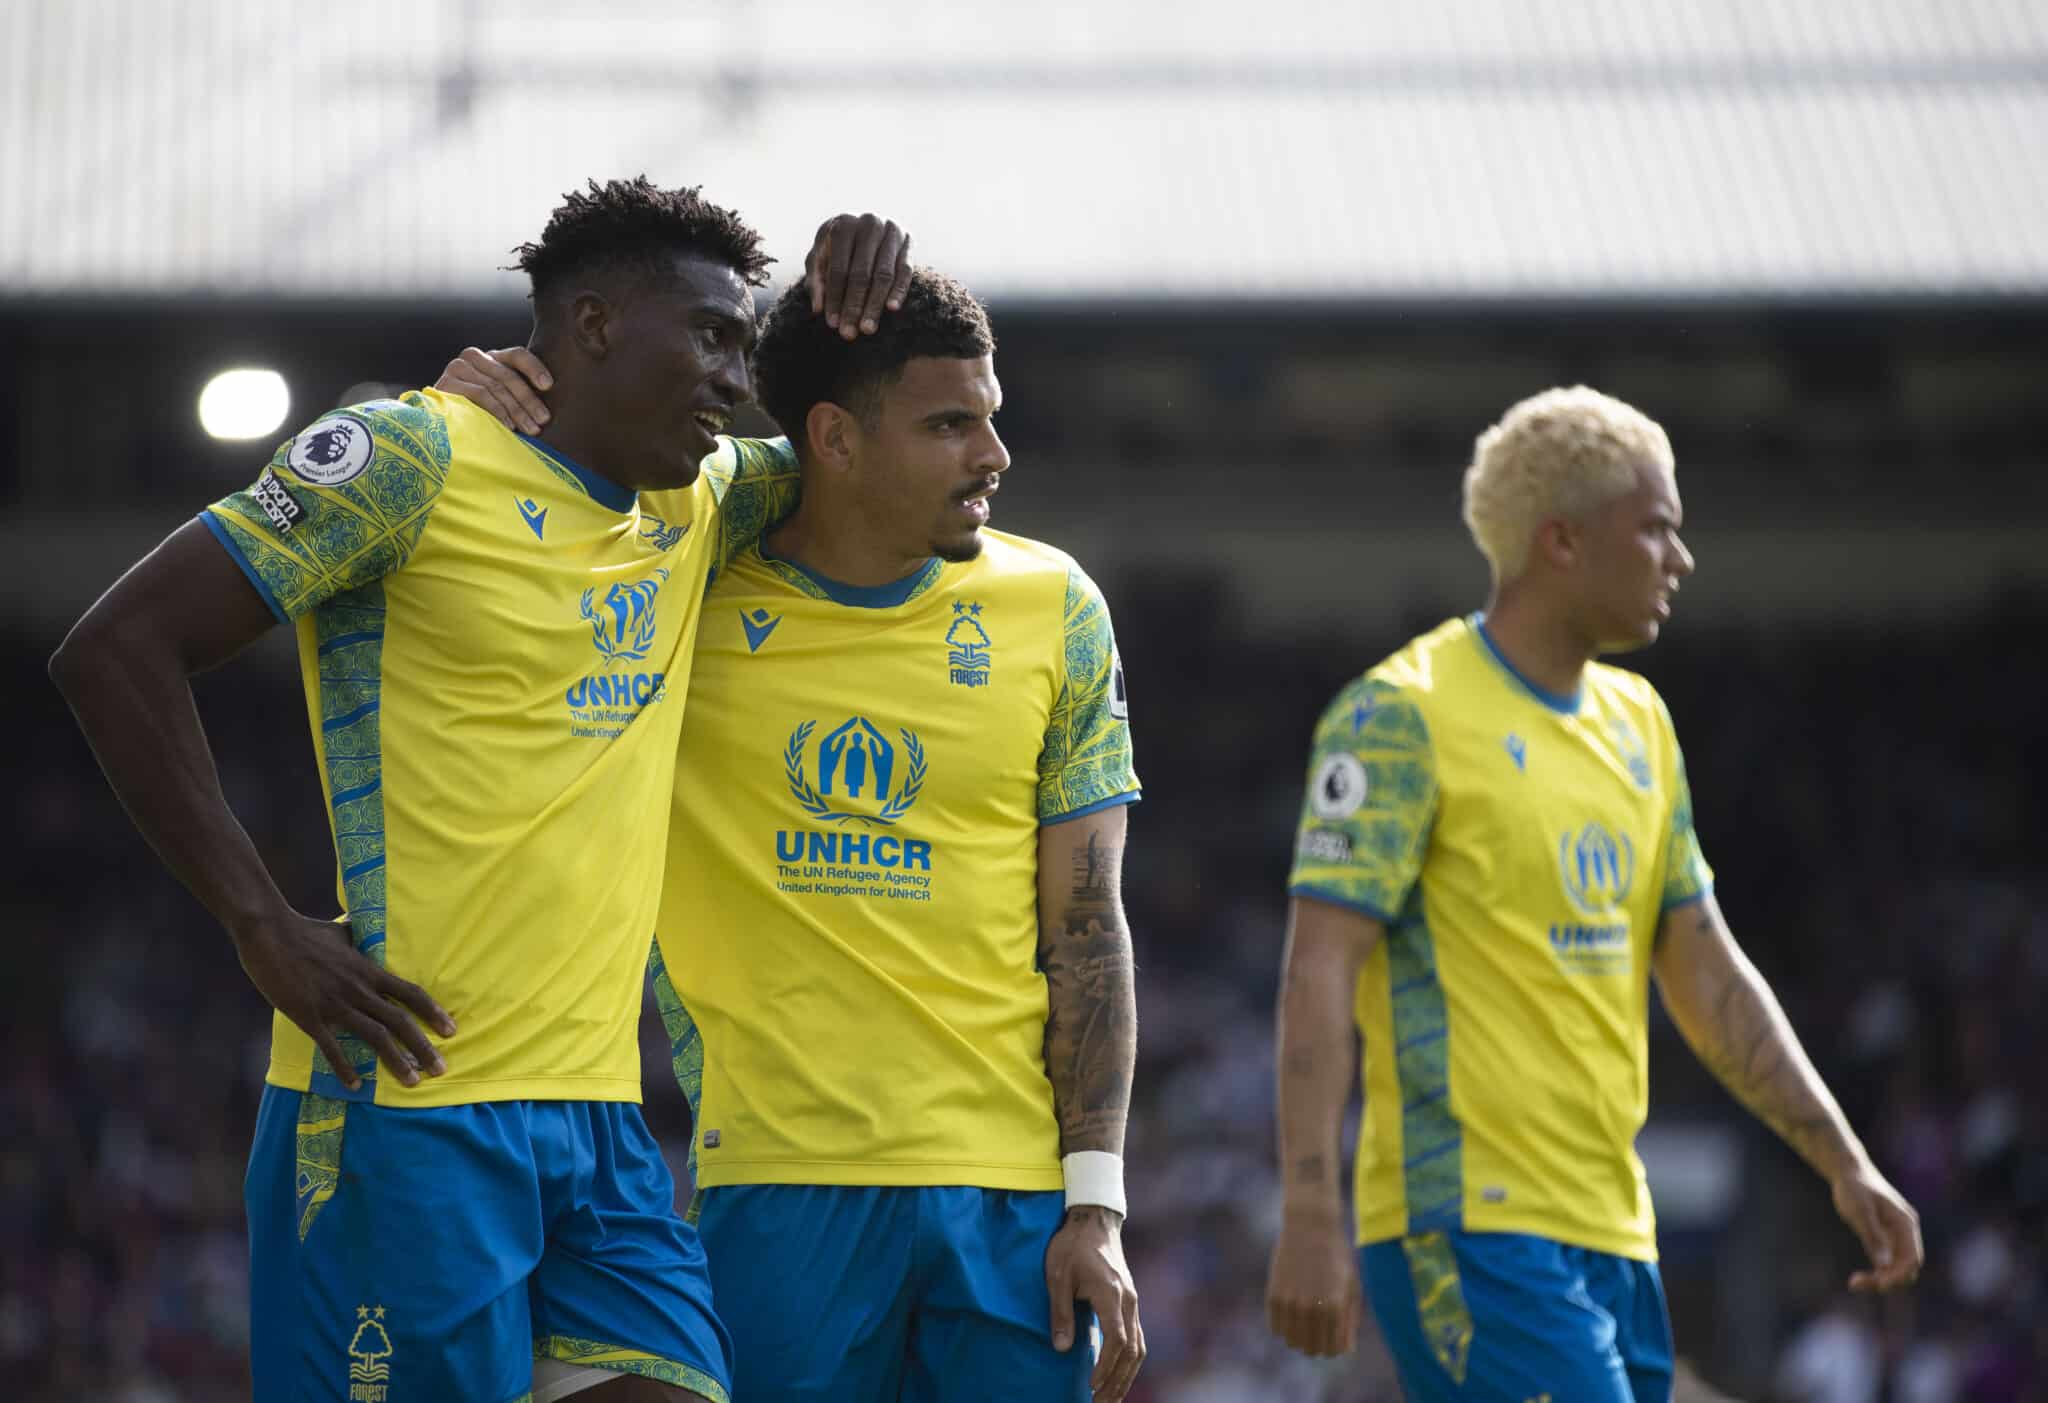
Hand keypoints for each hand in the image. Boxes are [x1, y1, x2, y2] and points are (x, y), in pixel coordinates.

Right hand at [234, 912, 454, 1090]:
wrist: (270, 933)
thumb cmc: (305, 931)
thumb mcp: (341, 933)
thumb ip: (358, 940)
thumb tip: (364, 931)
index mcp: (368, 970)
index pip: (410, 993)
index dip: (433, 1012)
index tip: (451, 1030)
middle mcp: (358, 989)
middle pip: (400, 1021)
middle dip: (423, 1047)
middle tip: (440, 1069)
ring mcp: (335, 1004)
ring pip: (375, 1036)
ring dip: (396, 1061)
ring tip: (412, 1081)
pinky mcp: (309, 1016)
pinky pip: (332, 1047)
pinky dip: (344, 1067)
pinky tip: (355, 1085)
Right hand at [434, 346, 554, 434]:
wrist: (440, 422)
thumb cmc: (481, 413)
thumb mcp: (502, 400)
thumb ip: (518, 393)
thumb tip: (550, 408)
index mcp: (492, 357)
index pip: (517, 355)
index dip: (535, 368)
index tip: (549, 386)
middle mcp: (474, 356)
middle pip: (509, 376)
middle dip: (529, 401)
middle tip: (544, 420)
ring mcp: (459, 367)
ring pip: (496, 387)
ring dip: (517, 411)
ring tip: (531, 428)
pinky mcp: (448, 382)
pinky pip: (480, 394)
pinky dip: (497, 411)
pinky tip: (508, 426)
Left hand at [804, 213, 913, 338]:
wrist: (862, 227)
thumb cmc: (836, 247)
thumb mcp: (820, 258)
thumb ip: (816, 280)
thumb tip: (818, 309)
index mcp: (843, 225)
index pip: (838, 269)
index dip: (835, 298)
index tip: (832, 324)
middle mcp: (869, 224)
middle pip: (861, 274)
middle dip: (854, 306)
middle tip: (849, 333)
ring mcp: (891, 231)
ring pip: (884, 275)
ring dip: (875, 305)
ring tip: (867, 329)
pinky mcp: (907, 242)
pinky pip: (905, 271)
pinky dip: (899, 291)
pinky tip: (891, 309)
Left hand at [1044, 1205, 1144, 1402]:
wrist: (1094, 1219)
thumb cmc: (1073, 1245)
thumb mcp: (1058, 1276)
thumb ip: (1061, 1313)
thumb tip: (1061, 1349)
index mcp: (1111, 1295)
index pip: (1116, 1340)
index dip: (1105, 1367)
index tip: (1091, 1386)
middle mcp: (1128, 1301)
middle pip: (1132, 1351)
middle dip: (1118, 1381)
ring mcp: (1132, 1301)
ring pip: (1138, 1347)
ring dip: (1126, 1375)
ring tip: (1110, 1397)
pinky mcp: (1130, 1300)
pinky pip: (1136, 1337)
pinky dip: (1129, 1360)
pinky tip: (1117, 1373)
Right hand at [1266, 1213, 1363, 1356]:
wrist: (1310, 1225)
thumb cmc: (1336, 1255)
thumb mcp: (1351, 1286)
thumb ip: (1350, 1320)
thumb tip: (1346, 1350)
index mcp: (1335, 1307)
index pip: (1332, 1350)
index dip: (1334, 1348)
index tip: (1334, 1338)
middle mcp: (1312, 1308)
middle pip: (1311, 1349)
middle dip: (1317, 1345)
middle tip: (1320, 1329)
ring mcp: (1290, 1302)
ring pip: (1291, 1342)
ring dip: (1299, 1337)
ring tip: (1306, 1320)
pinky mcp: (1273, 1295)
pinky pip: (1275, 1328)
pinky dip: (1284, 1326)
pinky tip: (1292, 1311)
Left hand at [1831, 1160, 1922, 1291]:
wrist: (1848, 1171)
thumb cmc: (1854, 1188)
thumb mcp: (1860, 1211)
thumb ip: (1873, 1237)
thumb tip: (1883, 1265)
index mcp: (1905, 1224)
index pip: (1912, 1258)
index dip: (1899, 1275)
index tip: (1880, 1285)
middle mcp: (1905, 1233)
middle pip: (1906, 1268)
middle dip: (1888, 1280)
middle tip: (1856, 1284)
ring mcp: (1895, 1237)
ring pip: (1896, 1268)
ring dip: (1879, 1279)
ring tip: (1854, 1283)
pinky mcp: (1884, 1240)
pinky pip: (1885, 1264)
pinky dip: (1875, 1272)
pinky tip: (1858, 1278)